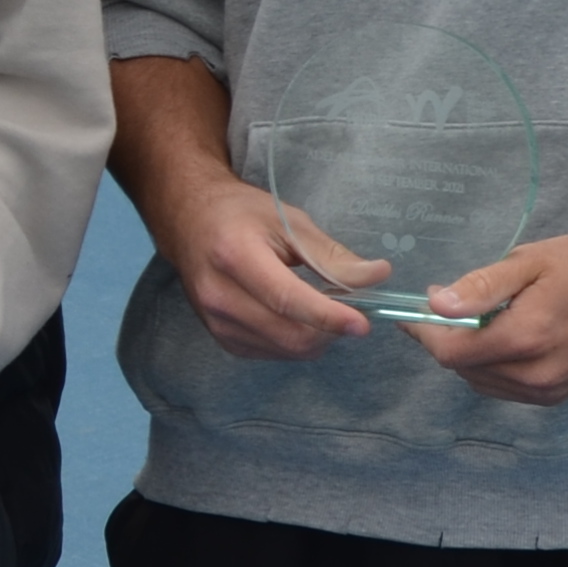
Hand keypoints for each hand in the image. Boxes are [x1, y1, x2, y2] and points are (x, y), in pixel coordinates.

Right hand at [154, 175, 376, 359]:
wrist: (189, 222)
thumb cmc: (240, 214)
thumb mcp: (289, 220)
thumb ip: (331, 254)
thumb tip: (378, 276)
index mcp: (235, 256)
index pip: (286, 299)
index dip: (328, 316)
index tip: (363, 323)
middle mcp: (220, 295)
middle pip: (289, 334)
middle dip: (330, 330)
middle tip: (350, 309)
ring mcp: (216, 322)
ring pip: (286, 349)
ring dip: (316, 337)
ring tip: (322, 308)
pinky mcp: (221, 338)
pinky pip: (273, 353)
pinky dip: (296, 341)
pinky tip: (297, 316)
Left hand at [414, 229, 567, 406]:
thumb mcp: (530, 262)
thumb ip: (482, 285)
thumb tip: (438, 304)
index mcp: (528, 338)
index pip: (452, 353)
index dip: (424, 334)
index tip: (412, 313)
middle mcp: (538, 375)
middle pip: (464, 369)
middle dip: (448, 340)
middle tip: (448, 306)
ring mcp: (551, 390)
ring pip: (482, 382)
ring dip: (470, 355)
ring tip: (481, 318)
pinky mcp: (560, 395)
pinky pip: (507, 389)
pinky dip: (492, 367)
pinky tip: (503, 337)